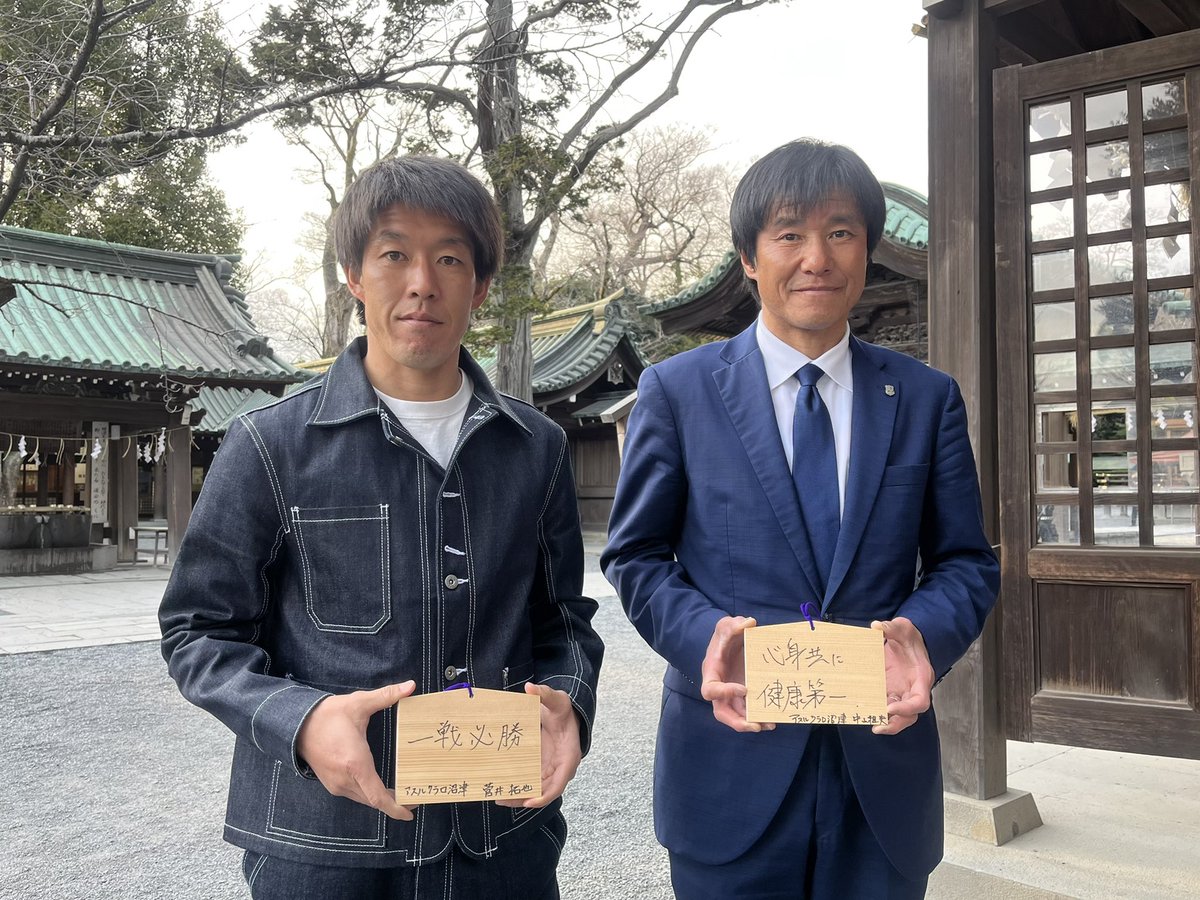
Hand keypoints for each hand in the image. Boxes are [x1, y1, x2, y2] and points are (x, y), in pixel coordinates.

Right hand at [296, 681, 416, 819]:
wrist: (297, 724)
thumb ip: (386, 696)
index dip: (395, 807)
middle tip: (413, 797)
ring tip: (400, 793)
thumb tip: (410, 686)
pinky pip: (354, 794)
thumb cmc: (328, 715)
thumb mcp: (359, 703)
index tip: (410, 812)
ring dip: (380, 798)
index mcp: (355, 764)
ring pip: (364, 799)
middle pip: (373, 800)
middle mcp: (345, 780)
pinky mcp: (331, 783)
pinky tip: (379, 786)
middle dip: (394, 803)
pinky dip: (369, 794)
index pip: (378, 796)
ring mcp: (336, 784)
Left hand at [497, 683, 581, 808]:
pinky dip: (519, 787)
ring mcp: (551, 770)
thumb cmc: (563, 710)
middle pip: (544, 791)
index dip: (545, 795)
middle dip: (525, 798)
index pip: (560, 783)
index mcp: (568, 756)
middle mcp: (561, 768)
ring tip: (498, 797)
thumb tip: (530, 688)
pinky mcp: (542, 768)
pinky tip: (502, 788)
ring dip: (519, 796)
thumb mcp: (557, 700)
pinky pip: (531, 782)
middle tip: (503, 799)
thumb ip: (545, 693)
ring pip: (536, 790)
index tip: (529, 801)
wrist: (564, 714)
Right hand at [700, 616, 774, 733]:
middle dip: (737, 722)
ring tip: (770, 724)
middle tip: (755, 725)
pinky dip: (760, 717)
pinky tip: (774, 719)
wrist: (732, 641)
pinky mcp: (744, 696)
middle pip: (721, 713)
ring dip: (752, 723)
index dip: (725, 693)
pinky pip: (749, 711)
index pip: (710, 690)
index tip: (744, 688)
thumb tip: (750, 623)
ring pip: (737, 716)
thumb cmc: (726, 635)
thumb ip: (733, 624)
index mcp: (711, 673)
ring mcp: (732, 695)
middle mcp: (720, 688)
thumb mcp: (726, 626)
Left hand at [869, 617, 933, 734]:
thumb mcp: (902, 627)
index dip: (907, 708)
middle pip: (910, 715)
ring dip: (886, 723)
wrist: (907, 640)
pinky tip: (864, 712)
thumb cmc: (909, 637)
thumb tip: (876, 626)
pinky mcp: (891, 692)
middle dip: (895, 724)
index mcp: (921, 677)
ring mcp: (902, 692)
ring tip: (870, 724)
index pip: (920, 700)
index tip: (890, 708)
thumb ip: (891, 627)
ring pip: (899, 716)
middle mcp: (913, 689)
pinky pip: (886, 706)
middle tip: (877, 727)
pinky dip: (877, 711)